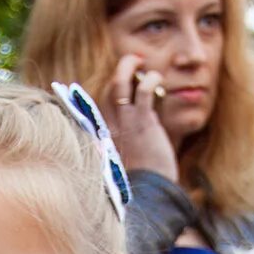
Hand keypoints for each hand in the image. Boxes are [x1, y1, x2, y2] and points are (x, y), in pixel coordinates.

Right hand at [106, 53, 178, 181]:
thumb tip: (131, 132)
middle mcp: (108, 126)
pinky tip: (156, 77)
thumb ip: (124, 144)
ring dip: (128, 67)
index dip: (108, 87)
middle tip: (132, 62)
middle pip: (106, 90)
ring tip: (139, 61)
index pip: (97, 104)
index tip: (117, 78)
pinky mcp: (142, 122)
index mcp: (102, 136)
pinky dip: (150, 79)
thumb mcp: (127, 162)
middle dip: (119, 71)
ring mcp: (124, 123)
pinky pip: (143, 91)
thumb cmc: (142, 181)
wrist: (150, 193)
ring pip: (119, 83)